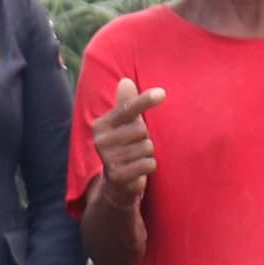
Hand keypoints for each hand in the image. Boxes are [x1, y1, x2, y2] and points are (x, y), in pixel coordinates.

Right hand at [89, 79, 163, 199]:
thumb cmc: (124, 146)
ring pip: (147, 147)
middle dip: (145, 138)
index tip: (162, 93)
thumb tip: (126, 81)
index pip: (127, 109)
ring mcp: (108, 159)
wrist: (116, 183)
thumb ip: (127, 104)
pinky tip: (139, 169)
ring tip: (136, 158)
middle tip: (136, 146)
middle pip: (141, 130)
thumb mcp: (124, 124)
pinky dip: (149, 166)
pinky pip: (148, 163)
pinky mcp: (118, 175)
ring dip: (147, 153)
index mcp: (101, 125)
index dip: (145, 100)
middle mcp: (101, 141)